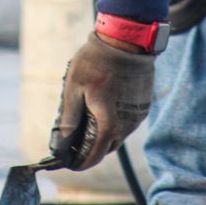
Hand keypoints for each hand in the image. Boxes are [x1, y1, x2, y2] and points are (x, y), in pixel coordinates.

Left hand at [49, 32, 154, 169]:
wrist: (126, 41)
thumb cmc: (95, 62)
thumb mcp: (73, 88)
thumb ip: (68, 118)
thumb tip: (62, 143)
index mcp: (107, 125)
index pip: (94, 157)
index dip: (79, 163)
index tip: (68, 162)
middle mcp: (126, 127)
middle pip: (107, 148)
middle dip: (91, 149)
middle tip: (74, 140)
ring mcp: (137, 116)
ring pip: (118, 135)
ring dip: (104, 134)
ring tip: (87, 120)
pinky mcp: (143, 106)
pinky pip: (127, 122)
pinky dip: (115, 122)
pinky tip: (103, 107)